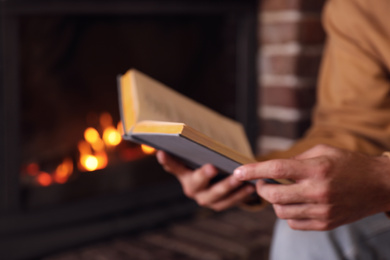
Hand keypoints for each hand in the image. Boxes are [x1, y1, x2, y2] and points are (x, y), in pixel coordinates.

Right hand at [156, 150, 255, 210]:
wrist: (221, 181)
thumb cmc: (210, 160)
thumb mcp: (203, 154)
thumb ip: (199, 148)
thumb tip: (195, 132)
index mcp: (183, 173)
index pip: (172, 166)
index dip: (167, 160)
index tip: (161, 152)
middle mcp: (191, 188)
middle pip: (195, 183)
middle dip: (203, 175)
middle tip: (212, 167)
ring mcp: (205, 199)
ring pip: (215, 196)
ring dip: (228, 186)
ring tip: (239, 177)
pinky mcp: (219, 205)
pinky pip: (230, 202)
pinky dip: (241, 195)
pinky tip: (251, 186)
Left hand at [234, 144, 389, 229]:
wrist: (379, 185)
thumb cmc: (349, 164)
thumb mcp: (323, 151)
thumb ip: (297, 160)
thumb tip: (272, 169)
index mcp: (317, 169)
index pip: (277, 169)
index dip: (253, 170)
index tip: (238, 171)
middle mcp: (318, 192)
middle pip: (274, 195)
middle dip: (260, 189)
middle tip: (262, 183)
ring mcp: (323, 210)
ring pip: (281, 212)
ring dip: (274, 202)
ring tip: (281, 193)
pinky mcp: (326, 223)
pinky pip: (294, 224)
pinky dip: (288, 214)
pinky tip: (294, 204)